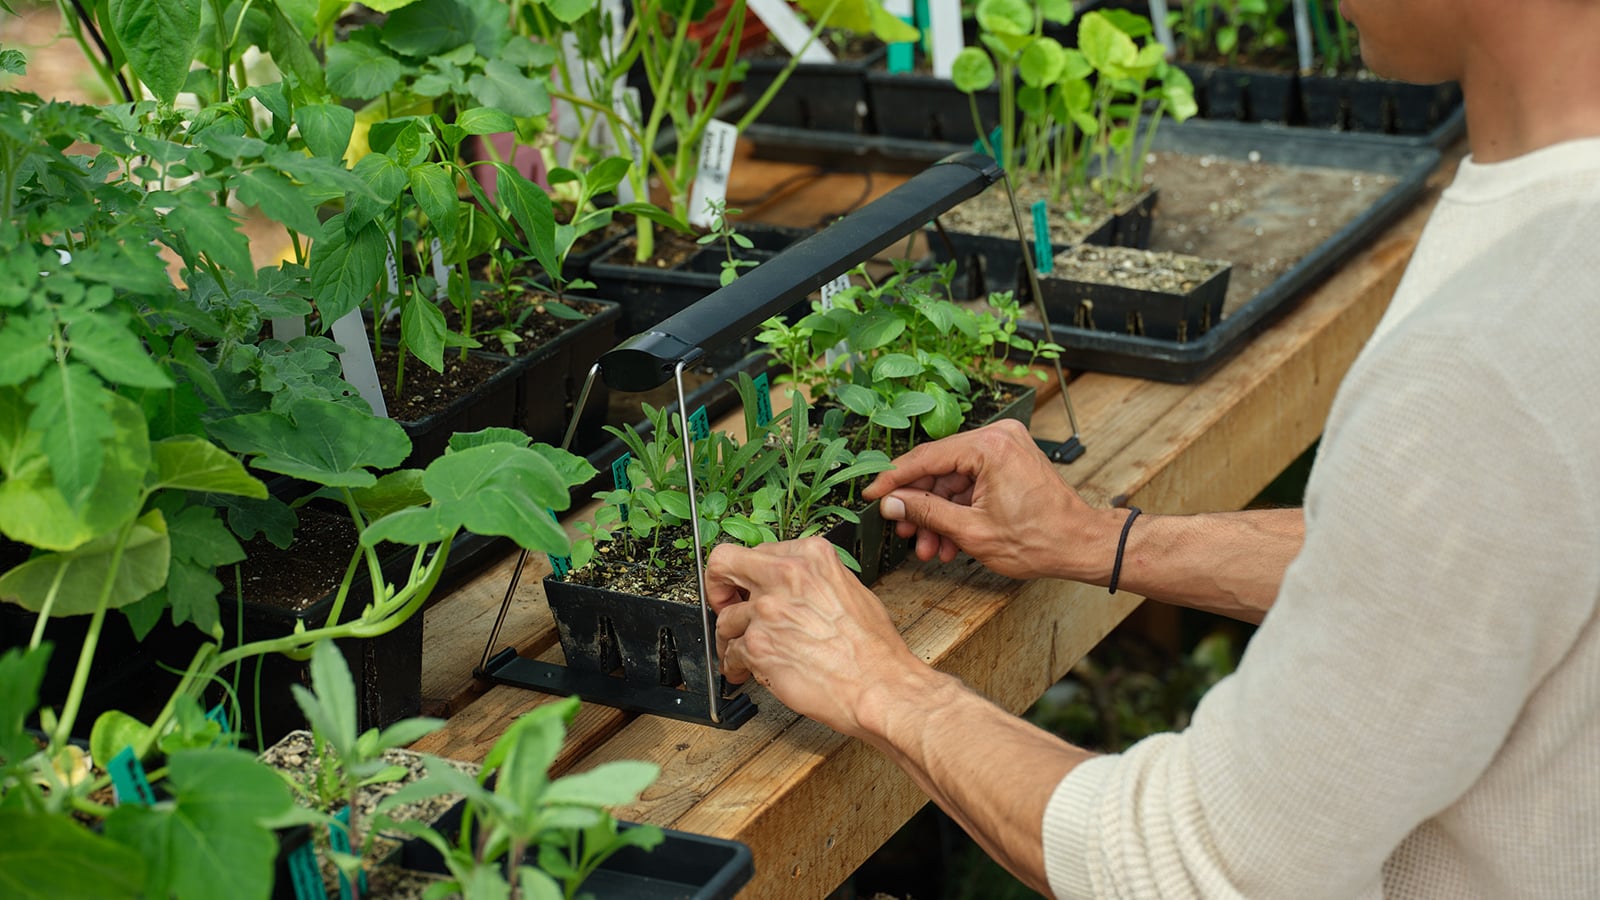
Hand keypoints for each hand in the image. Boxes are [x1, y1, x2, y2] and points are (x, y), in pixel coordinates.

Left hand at [706, 539, 930, 738]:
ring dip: (729, 638)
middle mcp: (785, 576)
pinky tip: (746, 671)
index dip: (749, 574)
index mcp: (810, 557)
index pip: (758, 551)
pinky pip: (732, 653)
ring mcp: (768, 610)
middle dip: (717, 588)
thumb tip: (790, 588)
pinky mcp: (758, 645)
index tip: (747, 587)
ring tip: (739, 652)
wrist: (878, 687)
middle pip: (723, 564)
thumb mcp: (850, 591)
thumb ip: (812, 580)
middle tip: (722, 604)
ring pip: (725, 618)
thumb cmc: (873, 649)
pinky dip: (735, 665)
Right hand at [862, 419, 1115, 581]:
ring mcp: (1005, 448)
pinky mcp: (1010, 462)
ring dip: (938, 514)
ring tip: (928, 547)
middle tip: (902, 531)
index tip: (871, 494)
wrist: (1080, 546)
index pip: (925, 458)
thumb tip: (891, 503)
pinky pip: (972, 483)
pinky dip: (958, 510)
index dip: (893, 479)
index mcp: (988, 446)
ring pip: (953, 480)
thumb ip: (926, 513)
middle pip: (938, 468)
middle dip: (919, 505)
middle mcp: (997, 437)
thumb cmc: (1040, 539)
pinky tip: (948, 541)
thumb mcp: (972, 531)